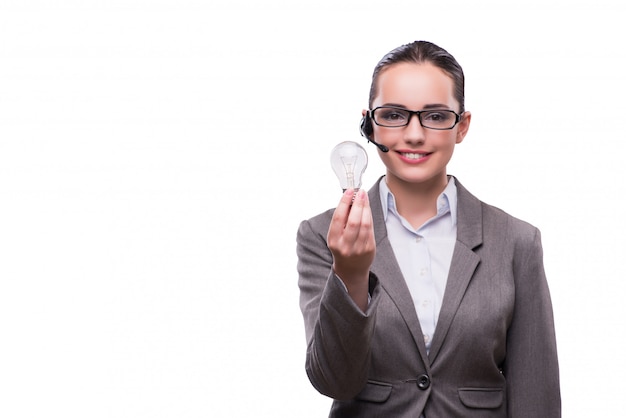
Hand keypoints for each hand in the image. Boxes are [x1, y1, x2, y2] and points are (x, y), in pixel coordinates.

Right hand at [327, 189, 374, 308]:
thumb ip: (342, 219)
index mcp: (334, 241)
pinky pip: (370, 229)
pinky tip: (367, 209)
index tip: (349, 192)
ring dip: (365, 208)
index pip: (338, 218)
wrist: (351, 268)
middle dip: (358, 204)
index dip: (344, 203)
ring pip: (365, 224)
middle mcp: (345, 246)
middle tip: (360, 192)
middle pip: (354, 221)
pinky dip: (369, 216)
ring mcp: (359, 248)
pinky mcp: (369, 249)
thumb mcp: (336, 235)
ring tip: (364, 198)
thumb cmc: (342, 247)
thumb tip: (350, 198)